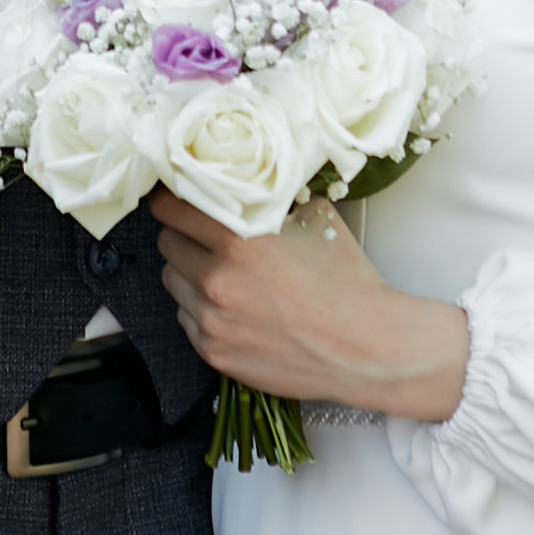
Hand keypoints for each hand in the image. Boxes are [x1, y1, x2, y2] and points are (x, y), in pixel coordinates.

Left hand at [152, 187, 468, 423]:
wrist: (366, 348)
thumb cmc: (346, 282)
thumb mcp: (315, 219)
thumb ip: (274, 198)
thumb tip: (250, 181)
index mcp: (239, 242)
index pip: (172, 209)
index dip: (171, 199)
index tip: (175, 197)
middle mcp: (217, 281)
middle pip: (167, 244)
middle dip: (183, 235)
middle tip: (205, 234)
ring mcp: (213, 322)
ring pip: (173, 282)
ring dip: (190, 272)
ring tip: (224, 272)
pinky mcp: (215, 353)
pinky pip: (187, 319)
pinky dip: (201, 308)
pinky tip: (233, 304)